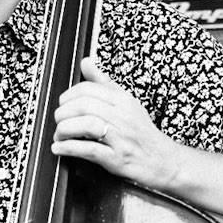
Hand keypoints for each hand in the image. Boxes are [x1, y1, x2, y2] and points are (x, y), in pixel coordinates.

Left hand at [52, 58, 177, 191]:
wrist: (163, 160)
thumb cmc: (142, 132)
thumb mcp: (127, 103)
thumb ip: (104, 83)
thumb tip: (86, 62)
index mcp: (123, 100)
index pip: (88, 89)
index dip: (68, 96)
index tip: (63, 105)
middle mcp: (122, 116)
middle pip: (83, 106)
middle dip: (63, 114)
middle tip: (59, 121)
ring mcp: (121, 138)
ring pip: (85, 125)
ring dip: (64, 130)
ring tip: (59, 136)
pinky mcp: (117, 158)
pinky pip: (89, 150)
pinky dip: (69, 148)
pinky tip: (59, 148)